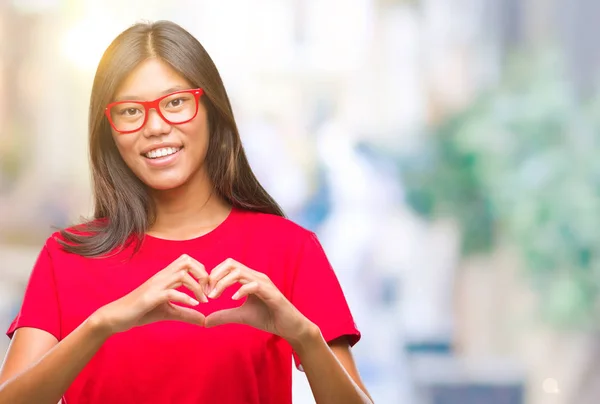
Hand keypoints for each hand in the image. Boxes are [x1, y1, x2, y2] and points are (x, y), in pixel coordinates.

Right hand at [92, 254, 209, 334]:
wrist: (115, 317)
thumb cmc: (141, 311)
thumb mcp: (168, 312)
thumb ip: (186, 314)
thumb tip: (205, 320)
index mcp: (165, 276)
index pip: (187, 260)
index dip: (202, 271)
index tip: (207, 288)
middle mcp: (161, 276)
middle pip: (187, 261)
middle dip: (202, 274)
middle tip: (207, 292)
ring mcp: (155, 286)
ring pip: (182, 275)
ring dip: (196, 287)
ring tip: (202, 301)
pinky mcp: (150, 297)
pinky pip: (171, 292)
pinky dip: (185, 298)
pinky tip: (193, 305)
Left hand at [204, 258, 315, 345]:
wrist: (289, 327)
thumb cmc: (268, 317)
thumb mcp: (241, 316)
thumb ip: (224, 316)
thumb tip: (205, 321)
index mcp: (249, 278)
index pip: (228, 266)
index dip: (213, 275)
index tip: (205, 292)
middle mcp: (256, 276)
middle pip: (231, 264)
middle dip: (215, 276)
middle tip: (207, 293)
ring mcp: (264, 283)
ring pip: (239, 272)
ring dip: (223, 283)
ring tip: (215, 297)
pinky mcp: (271, 293)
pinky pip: (253, 285)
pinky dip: (240, 291)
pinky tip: (232, 300)